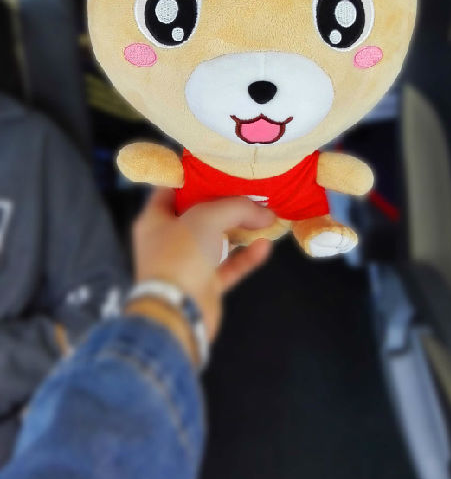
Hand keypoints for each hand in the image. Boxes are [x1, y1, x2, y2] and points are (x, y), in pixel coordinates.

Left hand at [128, 189, 274, 356]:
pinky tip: (265, 246)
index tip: (217, 166)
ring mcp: (186, 264)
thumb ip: (237, 208)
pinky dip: (246, 256)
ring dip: (240, 230)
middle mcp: (168, 239)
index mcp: (155, 219)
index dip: (192, 176)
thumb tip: (266, 214)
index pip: (171, 188)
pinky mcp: (204, 285)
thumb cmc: (181, 254)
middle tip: (250, 189)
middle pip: (199, 214)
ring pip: (217, 240)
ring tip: (265, 216)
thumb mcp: (207, 217)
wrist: (177, 312)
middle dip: (225, 203)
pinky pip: (228, 265)